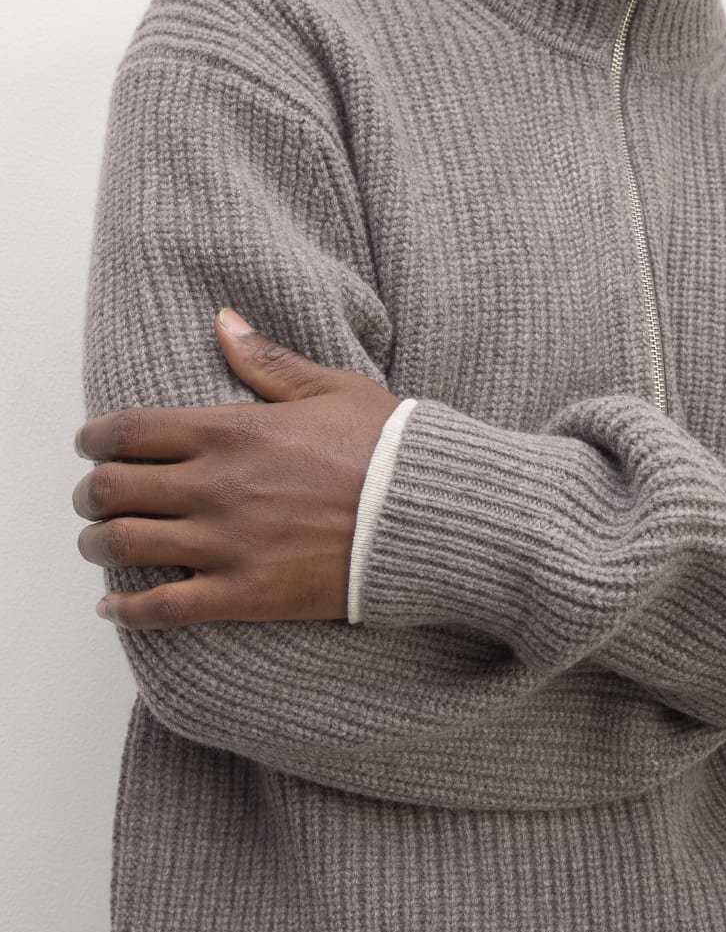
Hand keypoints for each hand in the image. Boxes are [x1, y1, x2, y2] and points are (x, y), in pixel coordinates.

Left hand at [73, 307, 402, 627]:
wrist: (430, 514)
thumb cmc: (387, 449)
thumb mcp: (331, 389)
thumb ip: (267, 359)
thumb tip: (223, 320)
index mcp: (233, 431)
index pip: (129, 431)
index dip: (94, 439)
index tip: (91, 446)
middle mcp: (217, 486)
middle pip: (113, 489)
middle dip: (90, 493)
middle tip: (94, 497)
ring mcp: (228, 543)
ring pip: (124, 547)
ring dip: (98, 545)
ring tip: (102, 543)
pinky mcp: (246, 594)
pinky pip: (163, 609)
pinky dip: (126, 610)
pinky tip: (112, 607)